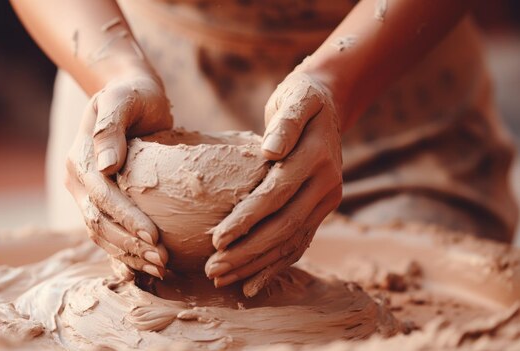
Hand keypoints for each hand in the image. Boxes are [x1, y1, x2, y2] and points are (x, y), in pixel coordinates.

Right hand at [65, 73, 171, 278]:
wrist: (132, 96)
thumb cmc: (133, 94)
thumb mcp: (123, 98)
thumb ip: (111, 125)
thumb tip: (107, 165)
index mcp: (79, 158)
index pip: (102, 197)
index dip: (127, 219)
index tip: (155, 237)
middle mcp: (76, 180)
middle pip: (99, 222)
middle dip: (130, 244)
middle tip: (163, 261)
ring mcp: (85, 194)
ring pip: (101, 234)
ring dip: (128, 254)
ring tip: (160, 267)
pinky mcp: (99, 201)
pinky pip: (106, 234)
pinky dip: (121, 253)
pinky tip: (140, 269)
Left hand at [205, 71, 342, 296]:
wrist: (327, 103)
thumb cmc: (299, 98)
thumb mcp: (294, 98)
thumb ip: (285, 122)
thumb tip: (270, 150)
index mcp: (317, 158)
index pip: (276, 194)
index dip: (247, 218)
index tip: (216, 238)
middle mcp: (327, 184)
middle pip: (284, 226)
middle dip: (247, 251)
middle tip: (213, 269)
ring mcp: (327, 200)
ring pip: (291, 241)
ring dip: (257, 265)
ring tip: (223, 281)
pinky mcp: (321, 210)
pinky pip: (299, 242)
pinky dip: (275, 265)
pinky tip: (252, 284)